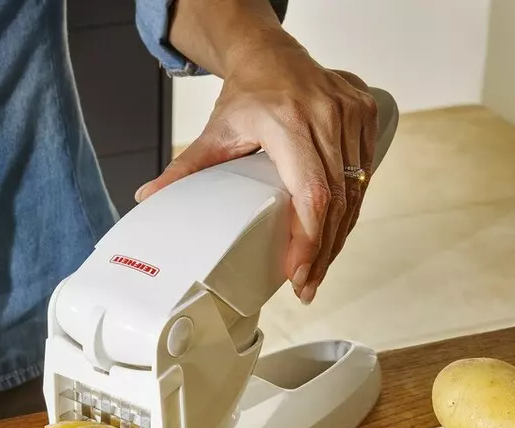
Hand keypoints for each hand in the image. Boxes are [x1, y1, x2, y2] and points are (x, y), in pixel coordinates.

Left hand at [143, 0, 379, 303]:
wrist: (272, 55)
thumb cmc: (248, 94)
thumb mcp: (214, 132)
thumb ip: (183, 168)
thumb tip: (147, 197)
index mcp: (288, 122)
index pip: (311, 192)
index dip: (309, 238)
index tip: (297, 271)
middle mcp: (327, 117)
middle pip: (337, 201)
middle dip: (323, 251)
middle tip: (306, 286)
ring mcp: (352, 115)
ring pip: (356, 192)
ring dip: (339, 237)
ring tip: (317, 272)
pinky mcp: (368, 117)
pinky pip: (364, 175)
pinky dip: (351, 210)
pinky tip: (335, 237)